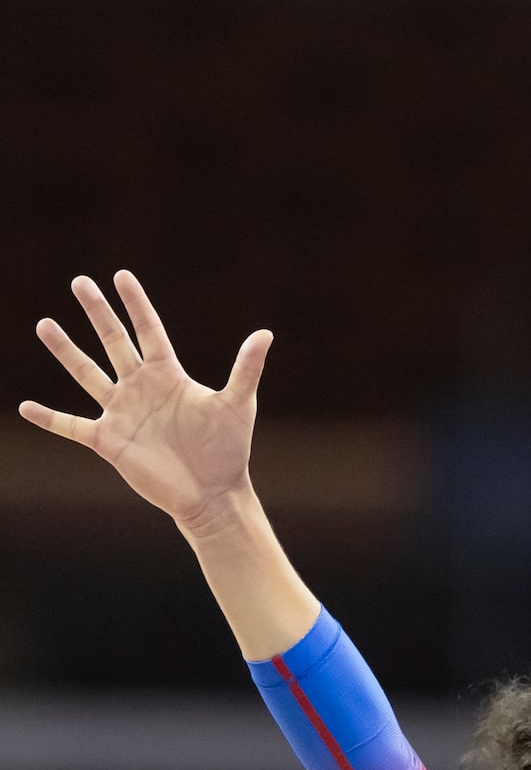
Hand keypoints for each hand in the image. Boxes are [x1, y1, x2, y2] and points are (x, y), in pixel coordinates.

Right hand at [19, 272, 272, 530]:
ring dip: (65, 351)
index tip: (121, 275)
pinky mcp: (109, 442)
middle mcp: (141, 388)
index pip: (148, 330)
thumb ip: (246, 369)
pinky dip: (50, 418)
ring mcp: (122, 413)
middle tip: (79, 282)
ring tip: (44, 324)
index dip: (136, 304)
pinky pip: (73, 426)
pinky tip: (26, 407)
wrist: (212, 494)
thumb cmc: (227, 450)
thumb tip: (265, 334)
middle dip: (97, 312)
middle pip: (113, 341)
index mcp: (168, 375)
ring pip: (87, 374)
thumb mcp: (236, 405)